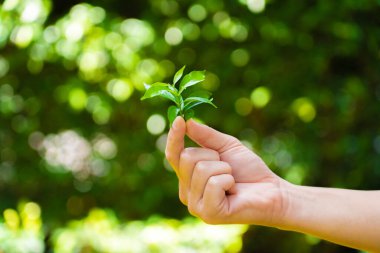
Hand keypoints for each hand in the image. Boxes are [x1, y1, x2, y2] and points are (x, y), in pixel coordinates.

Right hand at [165, 117, 289, 225]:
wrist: (273, 191)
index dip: (174, 137)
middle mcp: (187, 193)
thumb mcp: (226, 146)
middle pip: (187, 158)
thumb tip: (187, 121)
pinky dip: (229, 180)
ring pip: (201, 169)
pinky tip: (234, 191)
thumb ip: (205, 135)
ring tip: (232, 180)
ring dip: (224, 169)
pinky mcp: (209, 214)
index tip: (180, 119)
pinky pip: (214, 183)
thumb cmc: (249, 170)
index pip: (173, 155)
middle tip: (227, 167)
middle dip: (212, 155)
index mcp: (188, 178)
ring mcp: (196, 206)